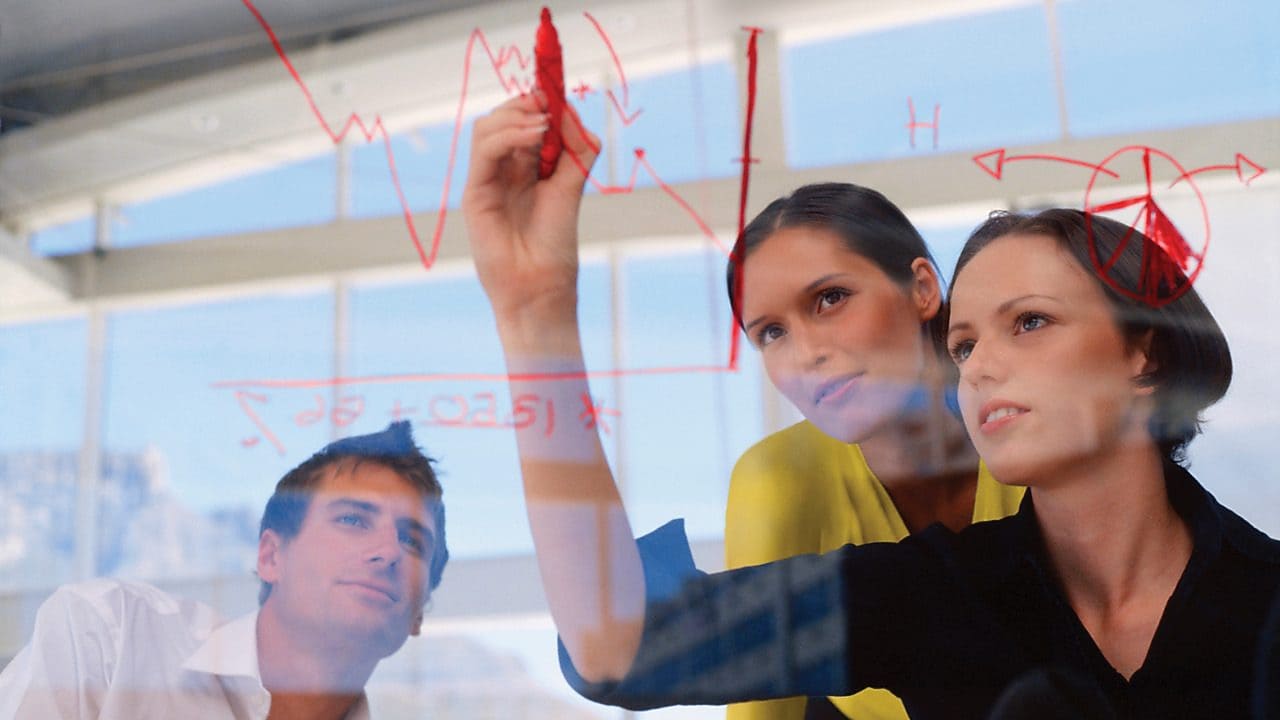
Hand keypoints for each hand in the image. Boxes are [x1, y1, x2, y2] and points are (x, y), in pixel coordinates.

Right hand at [462, 93, 600, 326]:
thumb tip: (570, 112)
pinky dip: (508, 135)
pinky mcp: (475, 193)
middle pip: (502, 117)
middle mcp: (503, 170)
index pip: (523, 120)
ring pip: (487, 127)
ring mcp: (486, 180)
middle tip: (549, 103)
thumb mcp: (573, 188)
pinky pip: (484, 150)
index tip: (557, 91)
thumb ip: (577, 151)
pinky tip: (535, 137)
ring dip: (517, 116)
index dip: (538, 101)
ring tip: (544, 126)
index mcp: (526, 168)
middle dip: (526, 103)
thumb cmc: (555, 245)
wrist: (540, 286)